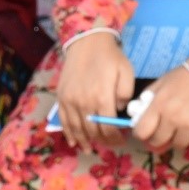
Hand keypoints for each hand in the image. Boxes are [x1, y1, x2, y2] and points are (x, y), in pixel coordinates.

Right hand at [55, 32, 134, 149]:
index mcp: (102, 98)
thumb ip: (125, 94)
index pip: (108, 128)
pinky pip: (64, 121)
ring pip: (77, 130)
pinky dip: (69, 134)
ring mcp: (70, 101)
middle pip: (93, 132)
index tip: (122, 139)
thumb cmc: (109, 56)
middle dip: (103, 141)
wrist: (87, 40)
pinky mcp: (61, 98)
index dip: (115, 138)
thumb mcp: (126, 71)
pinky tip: (74, 141)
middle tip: (110, 143)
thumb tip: (119, 111)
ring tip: (91, 149)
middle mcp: (84, 103)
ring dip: (85, 142)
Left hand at [131, 66, 188, 151]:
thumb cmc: (184, 77)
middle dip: (159, 137)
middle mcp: (173, 119)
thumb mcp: (161, 83)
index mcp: (159, 105)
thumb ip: (147, 99)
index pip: (142, 132)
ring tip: (183, 127)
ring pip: (178, 145)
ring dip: (179, 138)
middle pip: (158, 142)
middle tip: (164, 130)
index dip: (142, 133)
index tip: (146, 131)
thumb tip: (136, 114)